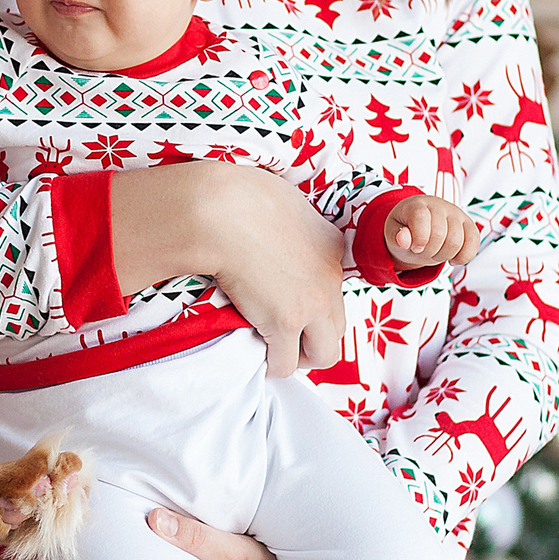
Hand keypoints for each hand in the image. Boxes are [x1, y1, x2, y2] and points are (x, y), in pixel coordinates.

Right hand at [111, 163, 345, 376]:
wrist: (220, 210)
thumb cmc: (238, 195)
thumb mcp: (282, 200)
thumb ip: (290, 221)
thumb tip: (275, 226)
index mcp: (332, 246)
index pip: (335, 288)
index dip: (313, 301)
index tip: (289, 301)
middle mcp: (330, 278)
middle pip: (338, 326)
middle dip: (313, 335)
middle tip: (285, 336)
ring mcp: (311, 303)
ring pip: (324, 353)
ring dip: (300, 355)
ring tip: (275, 351)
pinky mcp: (285, 323)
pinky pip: (285, 363)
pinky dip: (272, 365)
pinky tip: (257, 356)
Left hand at [386, 194, 478, 267]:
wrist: (421, 225)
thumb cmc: (406, 229)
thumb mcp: (393, 234)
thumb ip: (396, 237)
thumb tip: (403, 239)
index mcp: (417, 204)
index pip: (421, 217)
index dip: (418, 238)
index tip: (414, 247)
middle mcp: (439, 205)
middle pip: (439, 235)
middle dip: (429, 252)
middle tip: (423, 251)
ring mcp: (456, 213)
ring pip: (457, 242)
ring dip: (444, 256)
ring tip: (435, 252)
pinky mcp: (469, 225)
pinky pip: (474, 243)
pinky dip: (463, 257)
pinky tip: (452, 259)